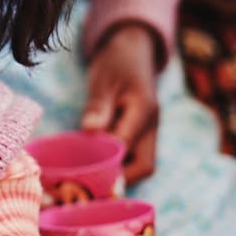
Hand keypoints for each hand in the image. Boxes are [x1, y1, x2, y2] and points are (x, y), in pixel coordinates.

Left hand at [81, 24, 159, 184]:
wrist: (132, 50)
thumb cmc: (115, 63)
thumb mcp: (103, 80)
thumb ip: (98, 106)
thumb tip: (91, 131)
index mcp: (143, 110)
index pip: (128, 145)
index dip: (109, 162)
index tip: (85, 173)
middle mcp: (150, 126)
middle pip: (144, 165)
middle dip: (119, 179)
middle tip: (88, 184)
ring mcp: (148, 131)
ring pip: (139, 164)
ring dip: (117, 173)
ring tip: (88, 178)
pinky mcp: (140, 134)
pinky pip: (131, 156)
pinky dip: (116, 164)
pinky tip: (93, 165)